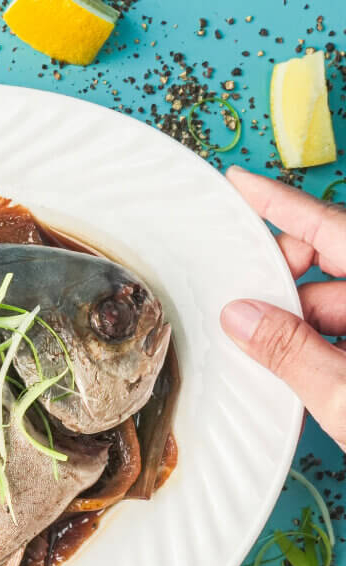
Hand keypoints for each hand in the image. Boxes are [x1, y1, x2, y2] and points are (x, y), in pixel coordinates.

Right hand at [220, 165, 345, 448]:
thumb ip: (291, 352)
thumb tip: (240, 317)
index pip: (332, 229)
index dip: (281, 205)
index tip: (239, 185)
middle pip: (336, 265)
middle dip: (285, 284)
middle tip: (241, 313)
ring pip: (343, 303)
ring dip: (304, 325)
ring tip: (268, 358)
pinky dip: (326, 346)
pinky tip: (304, 372)